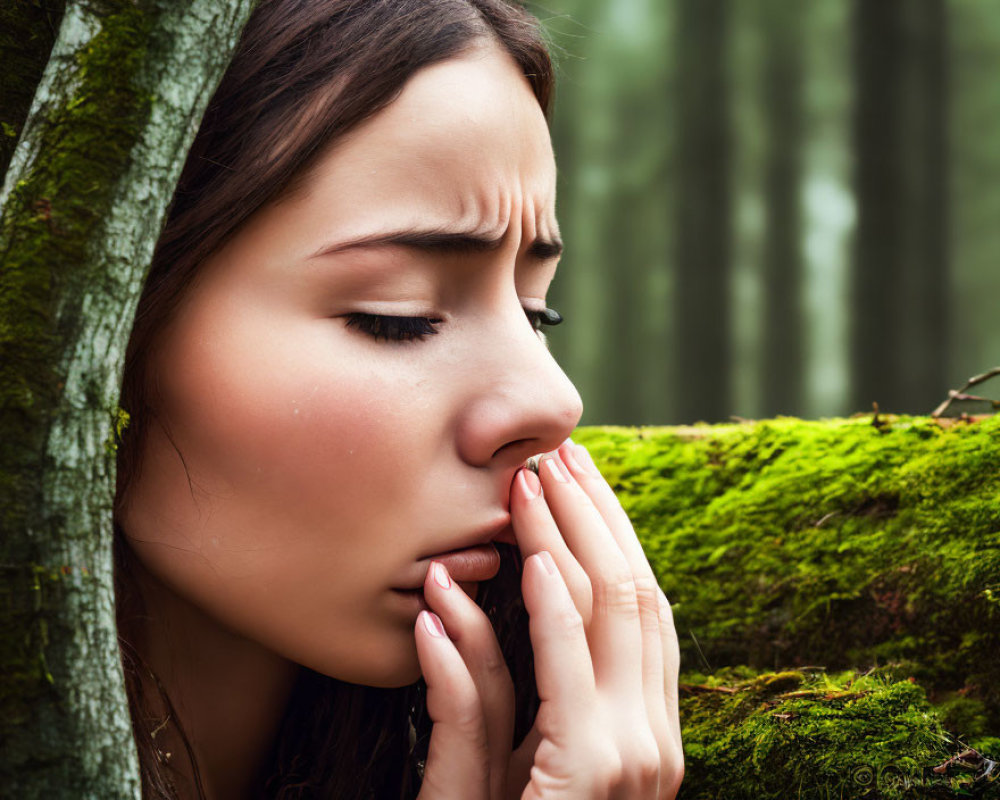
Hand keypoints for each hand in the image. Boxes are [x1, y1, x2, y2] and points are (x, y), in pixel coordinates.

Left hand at [412, 440, 682, 798]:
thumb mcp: (503, 756)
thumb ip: (497, 687)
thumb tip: (475, 600)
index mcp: (643, 724)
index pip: (637, 605)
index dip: (609, 534)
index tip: (575, 478)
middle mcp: (654, 735)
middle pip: (633, 595)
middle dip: (596, 518)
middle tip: (558, 454)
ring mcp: (634, 756)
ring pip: (611, 615)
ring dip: (569, 541)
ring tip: (531, 483)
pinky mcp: (592, 772)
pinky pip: (573, 672)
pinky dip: (556, 610)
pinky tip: (535, 560)